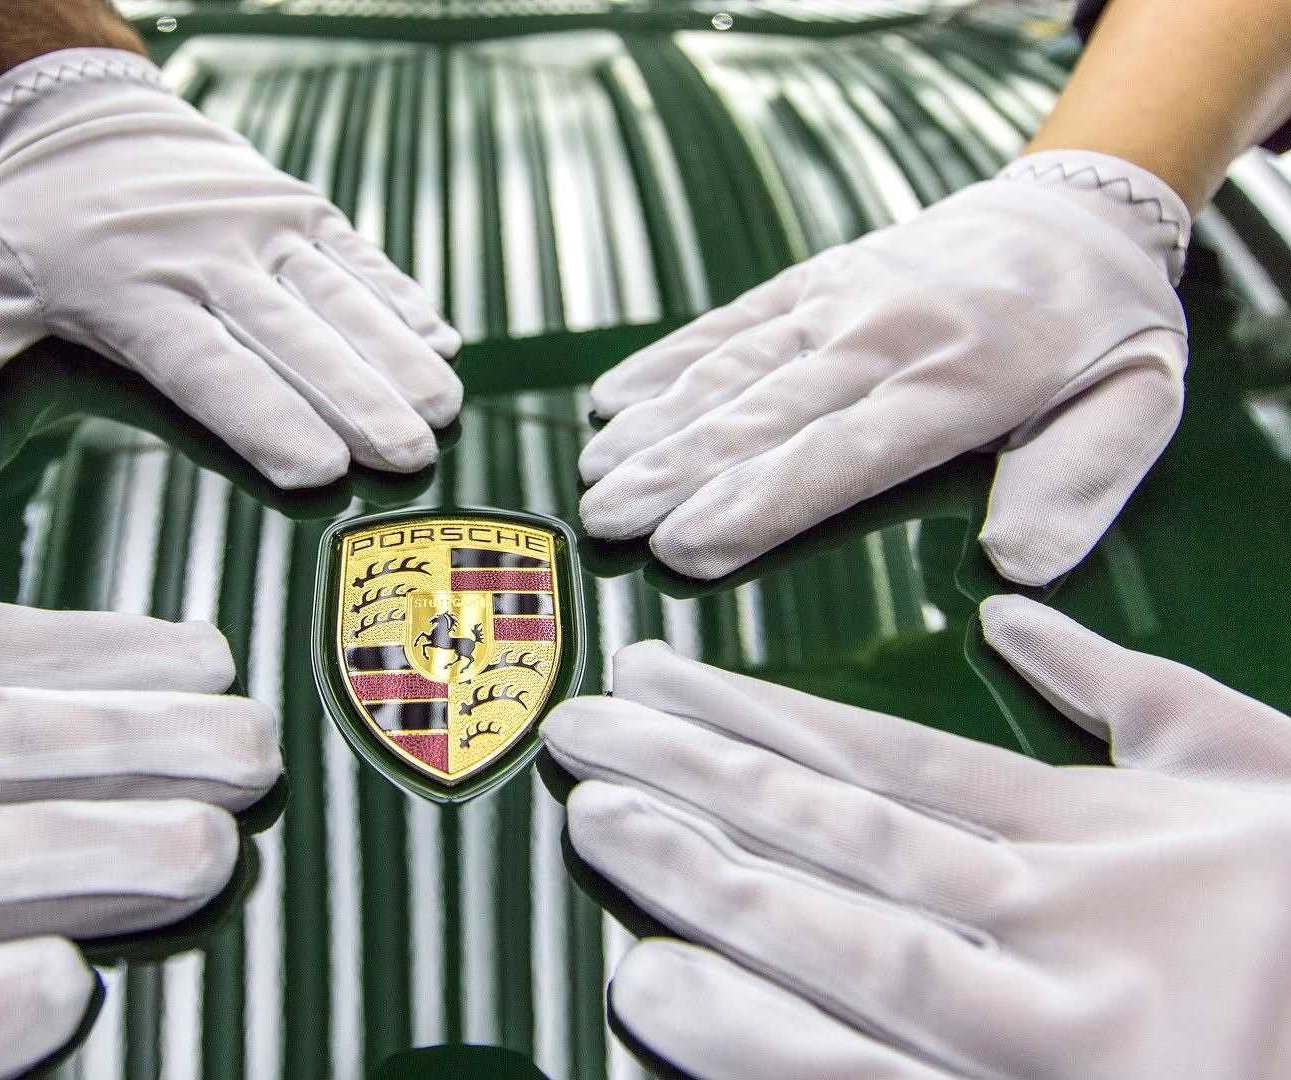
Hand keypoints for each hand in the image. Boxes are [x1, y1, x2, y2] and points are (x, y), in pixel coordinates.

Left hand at [0, 48, 462, 488]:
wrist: (79, 117)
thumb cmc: (18, 229)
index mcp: (127, 290)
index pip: (206, 366)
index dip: (264, 419)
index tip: (317, 470)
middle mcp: (204, 254)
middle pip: (290, 340)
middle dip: (355, 403)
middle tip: (407, 460)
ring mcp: (260, 225)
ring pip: (340, 297)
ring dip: (397, 356)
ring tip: (444, 410)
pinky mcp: (297, 207)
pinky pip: (358, 256)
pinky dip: (401, 298)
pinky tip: (442, 342)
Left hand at [543, 596, 1290, 1078]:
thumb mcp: (1247, 769)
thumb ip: (1122, 690)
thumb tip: (1011, 612)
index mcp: (1089, 839)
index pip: (883, 758)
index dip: (756, 716)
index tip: (657, 678)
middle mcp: (1051, 926)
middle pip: (836, 836)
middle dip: (695, 777)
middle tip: (583, 732)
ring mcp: (1037, 1036)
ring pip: (837, 941)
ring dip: (702, 879)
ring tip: (596, 825)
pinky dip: (757, 1041)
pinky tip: (656, 986)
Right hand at [579, 150, 1189, 584]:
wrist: (1078, 211)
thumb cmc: (1101, 336)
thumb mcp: (1135, 409)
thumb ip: (1077, 485)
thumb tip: (1012, 565)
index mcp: (960, 385)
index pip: (839, 456)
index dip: (755, 505)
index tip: (684, 548)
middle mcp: (884, 338)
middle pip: (762, 415)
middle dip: (674, 474)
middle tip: (604, 524)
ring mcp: (841, 300)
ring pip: (732, 368)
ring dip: (655, 424)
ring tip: (592, 475)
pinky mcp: (816, 277)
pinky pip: (730, 319)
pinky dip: (666, 359)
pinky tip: (610, 397)